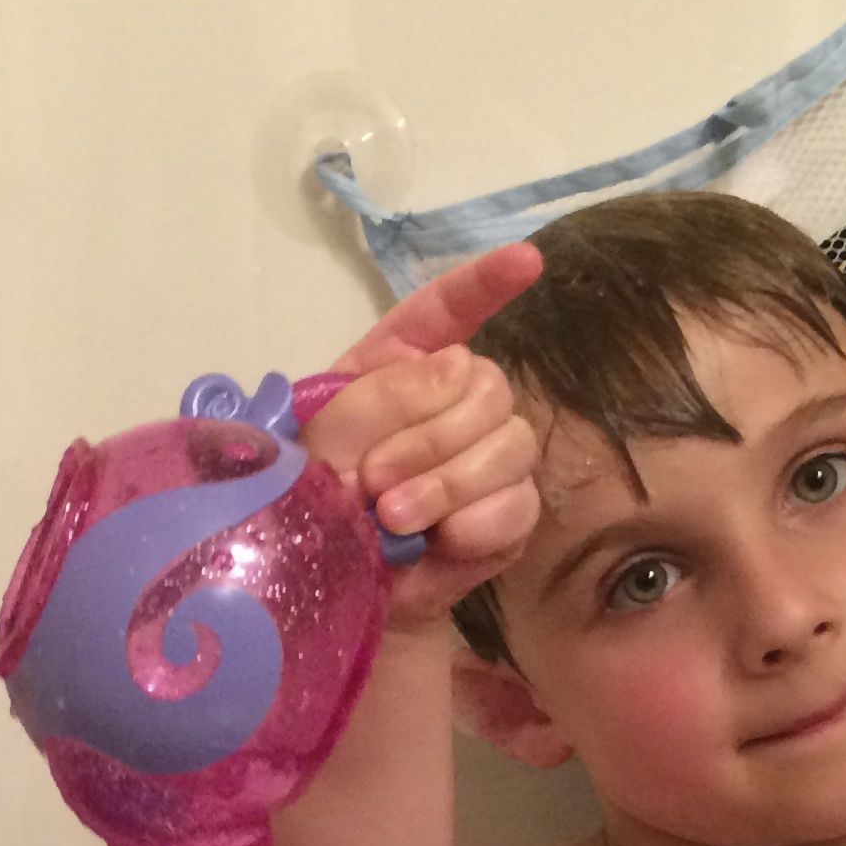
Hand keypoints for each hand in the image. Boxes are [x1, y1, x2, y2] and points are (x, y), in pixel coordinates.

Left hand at [303, 243, 544, 629]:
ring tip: (392, 517)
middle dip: (428, 437)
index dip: (487, 281)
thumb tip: (456, 371)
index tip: (528, 261)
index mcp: (404, 364)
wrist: (335, 584)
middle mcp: (459, 400)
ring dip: (445, 484)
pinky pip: (518, 504)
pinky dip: (473, 522)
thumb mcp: (325, 439)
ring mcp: (494, 457)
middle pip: (488, 386)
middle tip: (372, 482)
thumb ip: (379, 396)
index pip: (451, 306)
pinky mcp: (511, 516)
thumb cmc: (318, 502)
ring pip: (511, 444)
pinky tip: (438, 541)